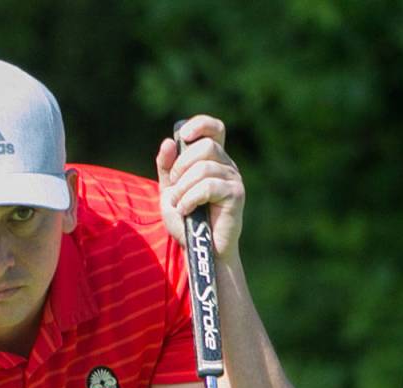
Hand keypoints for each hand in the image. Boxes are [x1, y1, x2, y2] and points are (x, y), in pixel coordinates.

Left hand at [156, 115, 244, 262]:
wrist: (199, 248)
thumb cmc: (186, 221)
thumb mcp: (169, 192)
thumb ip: (166, 168)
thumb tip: (168, 142)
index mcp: (212, 160)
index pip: (213, 128)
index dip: (200, 125)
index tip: (183, 135)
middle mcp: (226, 165)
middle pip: (206, 146)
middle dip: (182, 166)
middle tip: (174, 187)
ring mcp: (233, 179)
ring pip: (204, 168)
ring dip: (183, 188)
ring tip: (180, 205)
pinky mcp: (236, 195)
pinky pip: (208, 186)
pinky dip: (190, 199)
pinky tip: (186, 211)